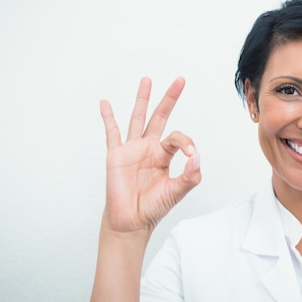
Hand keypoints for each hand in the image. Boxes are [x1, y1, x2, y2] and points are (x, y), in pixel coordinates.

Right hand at [99, 76, 200, 232]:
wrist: (131, 221)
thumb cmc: (153, 207)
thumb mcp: (177, 191)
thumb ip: (190, 175)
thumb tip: (196, 156)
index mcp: (164, 155)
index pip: (177, 138)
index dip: (186, 143)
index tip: (190, 155)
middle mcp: (149, 148)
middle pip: (160, 116)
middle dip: (170, 98)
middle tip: (180, 80)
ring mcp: (132, 149)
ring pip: (138, 118)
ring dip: (142, 99)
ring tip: (147, 80)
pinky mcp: (116, 155)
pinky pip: (111, 132)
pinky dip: (108, 117)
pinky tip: (105, 103)